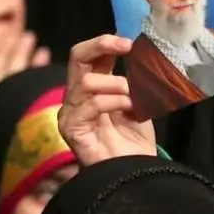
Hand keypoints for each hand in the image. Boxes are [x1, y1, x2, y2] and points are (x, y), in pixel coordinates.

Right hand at [57, 35, 156, 165]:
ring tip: (134, 98)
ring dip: (117, 84)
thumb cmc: (134, 139)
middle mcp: (77, 95)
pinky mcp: (70, 128)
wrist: (134, 171)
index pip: (89, 53)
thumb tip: (143, 50)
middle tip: (126, 46)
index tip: (130, 43)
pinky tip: (129, 110)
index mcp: (93, 85)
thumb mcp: (139, 99)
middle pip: (77, 56)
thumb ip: (135, 77)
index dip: (106, 42)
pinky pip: (92, 104)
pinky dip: (114, 102)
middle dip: (101, 45)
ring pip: (87, 80)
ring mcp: (71, 111)